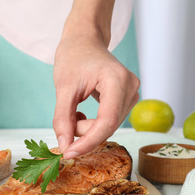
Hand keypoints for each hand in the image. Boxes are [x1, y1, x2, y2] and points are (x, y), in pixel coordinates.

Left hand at [53, 34, 139, 158]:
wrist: (84, 40)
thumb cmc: (73, 57)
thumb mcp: (63, 88)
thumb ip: (63, 119)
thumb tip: (64, 147)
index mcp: (117, 80)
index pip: (107, 122)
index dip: (88, 142)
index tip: (68, 153)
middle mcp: (131, 87)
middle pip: (107, 126)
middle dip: (83, 132)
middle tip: (65, 122)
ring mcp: (132, 93)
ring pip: (108, 126)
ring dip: (87, 127)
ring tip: (74, 111)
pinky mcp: (127, 98)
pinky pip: (109, 121)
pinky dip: (92, 123)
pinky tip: (81, 112)